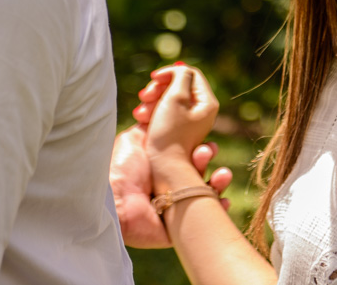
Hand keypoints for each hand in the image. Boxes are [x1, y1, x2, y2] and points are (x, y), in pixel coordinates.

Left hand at [111, 124, 231, 248]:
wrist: (113, 199)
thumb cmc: (120, 167)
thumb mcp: (135, 138)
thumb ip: (152, 127)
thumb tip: (163, 111)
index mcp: (161, 165)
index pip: (188, 153)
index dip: (200, 146)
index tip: (206, 141)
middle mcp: (169, 183)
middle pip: (199, 169)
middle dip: (207, 159)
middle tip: (205, 152)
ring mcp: (176, 205)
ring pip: (205, 191)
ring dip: (217, 180)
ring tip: (218, 175)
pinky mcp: (179, 225)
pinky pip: (205, 217)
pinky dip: (219, 207)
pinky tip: (223, 200)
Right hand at [145, 65, 219, 183]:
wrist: (161, 170)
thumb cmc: (169, 134)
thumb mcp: (175, 98)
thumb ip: (180, 77)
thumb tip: (181, 69)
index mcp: (207, 103)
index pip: (190, 75)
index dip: (170, 73)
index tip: (153, 78)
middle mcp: (200, 112)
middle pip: (179, 87)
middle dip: (159, 88)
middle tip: (145, 97)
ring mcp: (188, 123)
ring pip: (168, 100)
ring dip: (152, 101)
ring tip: (141, 113)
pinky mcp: (174, 132)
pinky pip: (163, 113)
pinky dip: (151, 112)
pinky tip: (141, 119)